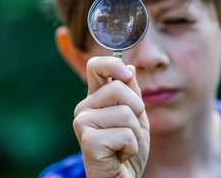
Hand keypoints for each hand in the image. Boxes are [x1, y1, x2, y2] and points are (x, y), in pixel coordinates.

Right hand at [73, 56, 149, 177]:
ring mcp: (83, 123)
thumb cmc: (127, 149)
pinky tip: (120, 155)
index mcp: (96, 98)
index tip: (126, 74)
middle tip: (129, 130)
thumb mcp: (136, 118)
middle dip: (137, 111)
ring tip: (124, 145)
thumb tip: (130, 68)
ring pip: (126, 113)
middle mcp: (85, 108)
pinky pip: (125, 134)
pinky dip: (131, 147)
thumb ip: (132, 94)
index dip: (112, 64)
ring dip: (135, 133)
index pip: (95, 66)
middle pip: (119, 88)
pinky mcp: (88, 141)